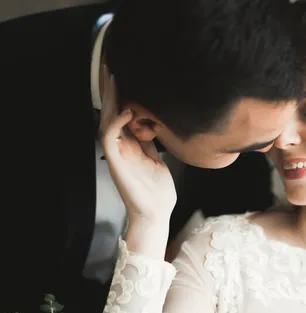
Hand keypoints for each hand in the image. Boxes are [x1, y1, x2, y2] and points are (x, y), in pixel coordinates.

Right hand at [100, 66, 175, 221]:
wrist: (156, 213)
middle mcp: (121, 147)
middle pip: (112, 112)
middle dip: (111, 90)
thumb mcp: (158, 160)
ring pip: (107, 120)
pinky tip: (127, 110)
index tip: (127, 74)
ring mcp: (117, 153)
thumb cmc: (158, 191)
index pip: (123, 114)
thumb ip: (151, 142)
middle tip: (111, 65)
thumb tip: (153, 123)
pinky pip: (109, 137)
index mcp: (131, 145)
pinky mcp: (115, 162)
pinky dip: (117, 122)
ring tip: (114, 78)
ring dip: (110, 100)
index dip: (122, 94)